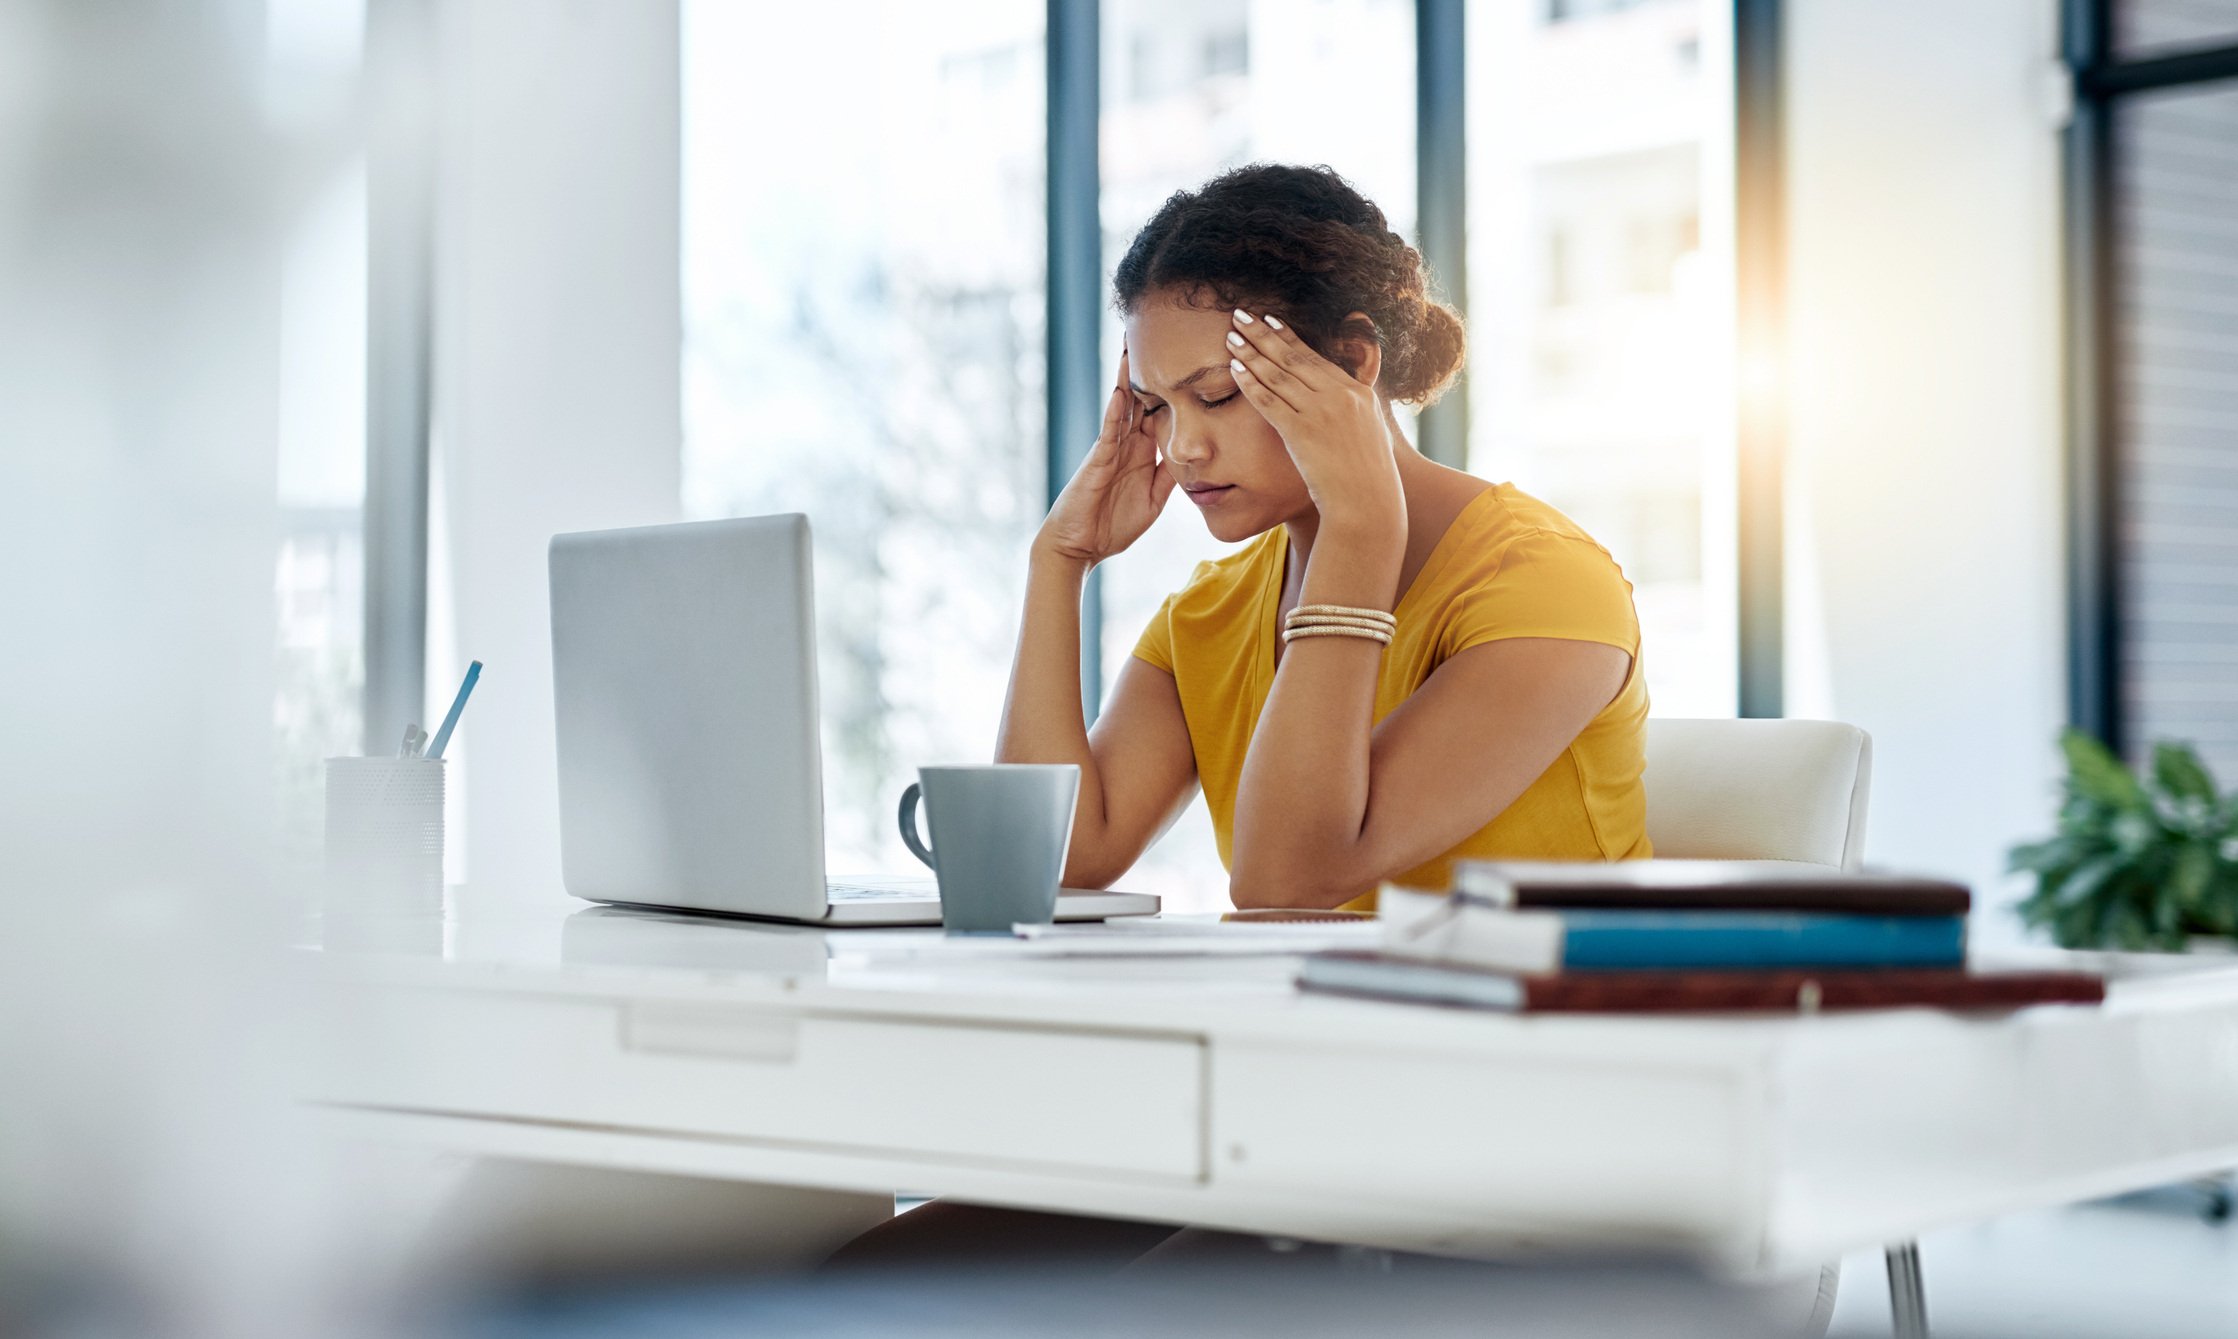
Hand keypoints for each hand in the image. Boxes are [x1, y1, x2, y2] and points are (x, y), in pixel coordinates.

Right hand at [1034, 349, 1176, 566]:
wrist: (1079, 547)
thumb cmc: (1112, 525)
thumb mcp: (1153, 501)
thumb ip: (1168, 477)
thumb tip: (1190, 458)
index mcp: (1141, 452)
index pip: (1159, 413)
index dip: (1171, 388)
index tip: (1185, 362)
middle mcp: (1126, 444)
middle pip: (1140, 398)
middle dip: (1147, 370)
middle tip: (1157, 335)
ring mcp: (1110, 450)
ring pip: (1122, 407)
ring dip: (1127, 378)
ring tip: (1132, 347)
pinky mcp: (1097, 462)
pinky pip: (1108, 433)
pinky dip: (1115, 413)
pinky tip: (1122, 393)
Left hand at [1225, 309, 1403, 536]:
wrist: (1368, 504)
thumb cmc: (1367, 478)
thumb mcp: (1371, 434)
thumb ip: (1356, 410)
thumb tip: (1348, 399)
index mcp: (1357, 393)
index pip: (1315, 358)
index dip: (1288, 337)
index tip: (1269, 320)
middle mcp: (1340, 396)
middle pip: (1294, 358)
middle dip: (1263, 334)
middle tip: (1241, 314)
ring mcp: (1322, 412)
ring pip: (1279, 375)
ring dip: (1252, 353)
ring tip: (1231, 336)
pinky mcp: (1303, 432)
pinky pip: (1270, 402)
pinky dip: (1251, 383)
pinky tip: (1234, 369)